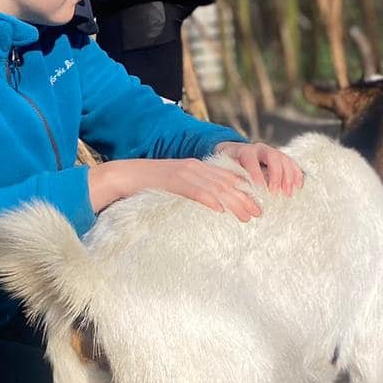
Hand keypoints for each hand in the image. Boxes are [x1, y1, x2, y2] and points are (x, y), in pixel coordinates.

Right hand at [88, 156, 262, 219]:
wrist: (123, 175)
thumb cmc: (149, 186)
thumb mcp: (176, 187)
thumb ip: (193, 191)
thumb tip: (211, 206)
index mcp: (197, 168)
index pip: (227, 179)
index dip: (244, 192)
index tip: (257, 206)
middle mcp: (194, 167)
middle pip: (226, 183)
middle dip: (245, 198)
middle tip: (259, 213)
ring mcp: (183, 172)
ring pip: (215, 187)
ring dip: (233, 202)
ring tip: (247, 216)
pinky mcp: (172, 180)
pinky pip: (195, 191)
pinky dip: (209, 200)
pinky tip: (221, 210)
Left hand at [211, 141, 303, 195]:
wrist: (235, 153)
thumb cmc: (230, 165)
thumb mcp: (227, 169)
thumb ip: (234, 178)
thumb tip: (239, 192)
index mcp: (245, 151)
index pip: (252, 161)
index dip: (256, 175)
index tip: (259, 189)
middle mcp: (260, 149)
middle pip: (273, 157)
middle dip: (276, 176)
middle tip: (275, 193)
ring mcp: (273, 151)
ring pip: (285, 160)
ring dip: (288, 177)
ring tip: (288, 193)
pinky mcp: (281, 157)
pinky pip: (292, 163)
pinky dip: (297, 174)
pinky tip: (299, 187)